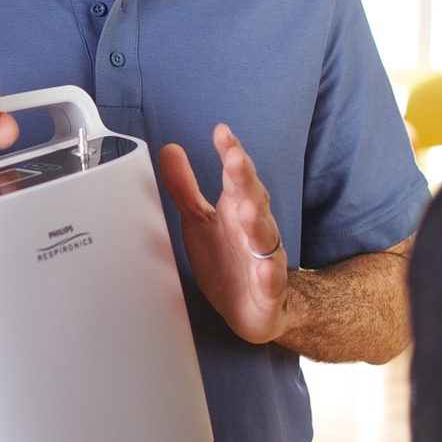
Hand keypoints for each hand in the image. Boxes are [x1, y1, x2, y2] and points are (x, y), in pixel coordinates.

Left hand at [159, 123, 289, 345]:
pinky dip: (269, 274)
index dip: (230, 153)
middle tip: (234, 160)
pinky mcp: (269, 289)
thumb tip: (170, 150)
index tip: (221, 132)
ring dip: (256, 223)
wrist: (249, 309)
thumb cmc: (225, 259)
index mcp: (237, 208)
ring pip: (264, 237)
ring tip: (245, 210)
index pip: (236, 175)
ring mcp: (264, 258)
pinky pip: (271, 280)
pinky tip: (263, 268)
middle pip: (253, 198)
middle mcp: (254, 228)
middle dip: (245, 179)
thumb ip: (185, 188)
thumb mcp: (198, 221)